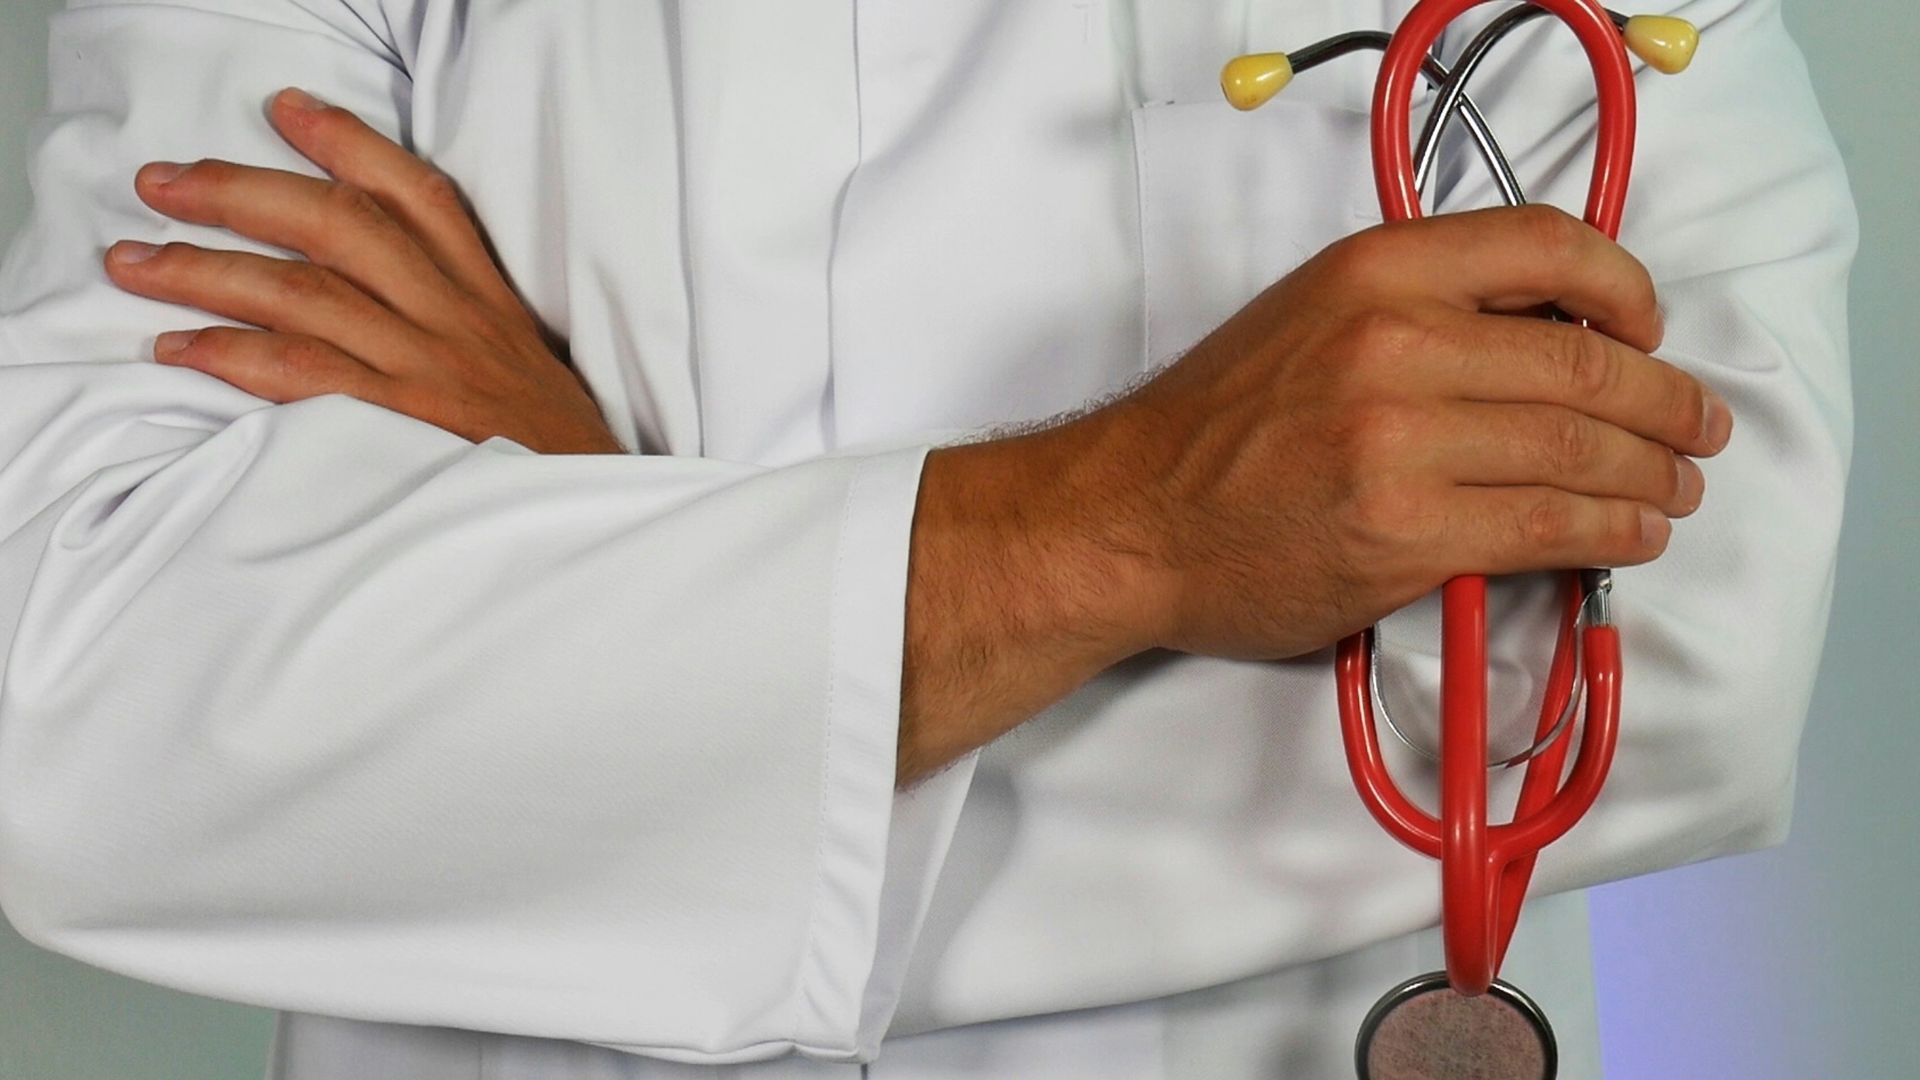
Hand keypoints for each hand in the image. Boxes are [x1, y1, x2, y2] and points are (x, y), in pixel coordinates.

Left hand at [104, 87, 622, 455]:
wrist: (594, 519)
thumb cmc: (552, 455)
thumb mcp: (526, 368)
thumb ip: (464, 326)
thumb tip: (381, 298)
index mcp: (487, 300)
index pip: (418, 197)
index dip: (348, 143)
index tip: (285, 110)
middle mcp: (454, 321)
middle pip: (338, 225)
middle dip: (239, 192)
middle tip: (161, 182)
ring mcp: (426, 372)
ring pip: (302, 292)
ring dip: (205, 269)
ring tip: (133, 261)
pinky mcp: (401, 427)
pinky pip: (302, 376)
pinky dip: (231, 355)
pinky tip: (177, 348)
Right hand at [1060, 203, 1731, 659]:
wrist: (1130, 518)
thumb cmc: (1213, 428)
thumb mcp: (1308, 316)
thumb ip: (1418, 308)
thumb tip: (1546, 337)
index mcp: (1374, 271)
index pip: (1546, 244)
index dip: (1626, 287)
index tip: (1649, 327)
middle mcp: (1395, 343)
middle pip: (1585, 360)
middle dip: (1667, 400)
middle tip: (1697, 426)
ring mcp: (1402, 442)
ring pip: (1580, 448)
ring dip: (1653, 473)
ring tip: (1677, 487)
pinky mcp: (1407, 534)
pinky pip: (1550, 525)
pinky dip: (1613, 530)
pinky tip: (1633, 533)